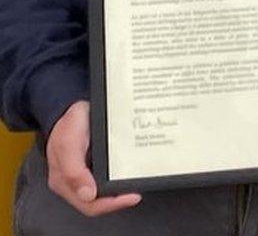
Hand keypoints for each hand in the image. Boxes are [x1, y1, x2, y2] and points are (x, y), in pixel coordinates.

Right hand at [44, 101, 141, 216]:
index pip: (89, 204)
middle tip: (138, 191)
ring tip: (138, 183)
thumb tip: (87, 195)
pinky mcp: (95, 165)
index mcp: (64, 181)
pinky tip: (132, 172)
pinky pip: (108, 178)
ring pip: (105, 192)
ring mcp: (86, 174)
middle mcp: (75, 182)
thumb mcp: (68, 144)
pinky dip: (120, 178)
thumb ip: (74, 170)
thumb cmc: (68, 124)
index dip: (111, 204)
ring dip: (121, 190)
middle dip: (118, 200)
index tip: (132, 196)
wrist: (72, 108)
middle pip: (98, 202)